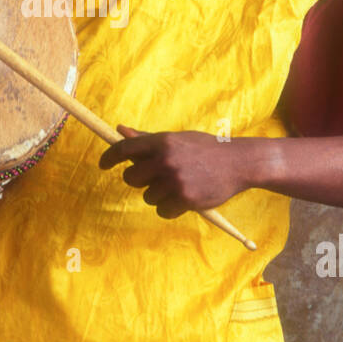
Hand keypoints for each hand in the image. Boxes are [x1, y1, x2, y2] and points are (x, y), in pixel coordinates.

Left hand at [98, 124, 254, 217]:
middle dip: (138, 180)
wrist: (239, 162)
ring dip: (158, 195)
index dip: (109, 158)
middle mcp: (165, 160)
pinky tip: (185, 198)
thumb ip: (147, 138)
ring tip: (179, 185)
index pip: (124, 149)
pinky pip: (162, 211)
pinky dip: (170, 208)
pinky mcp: (185, 199)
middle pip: (131, 178)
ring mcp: (175, 180)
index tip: (102, 164)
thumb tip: (119, 130)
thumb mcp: (176, 139)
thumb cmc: (205, 149)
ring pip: (148, 197)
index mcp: (162, 141)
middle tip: (153, 178)